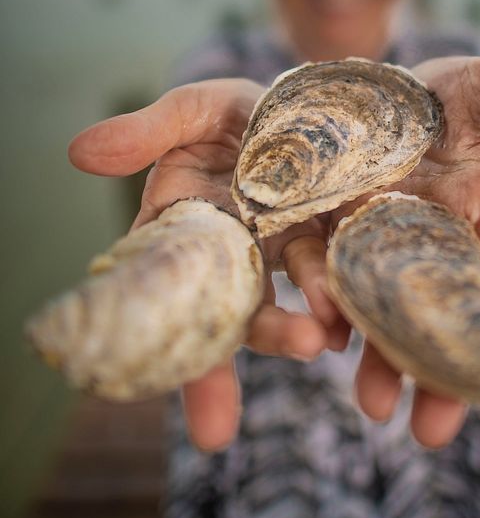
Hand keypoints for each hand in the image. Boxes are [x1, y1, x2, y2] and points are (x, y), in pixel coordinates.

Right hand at [68, 79, 347, 450]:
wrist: (305, 96)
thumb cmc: (234, 111)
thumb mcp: (192, 111)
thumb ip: (146, 132)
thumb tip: (78, 152)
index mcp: (196, 233)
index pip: (183, 297)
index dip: (192, 359)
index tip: (205, 421)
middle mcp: (245, 254)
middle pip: (248, 311)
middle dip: (266, 338)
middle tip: (289, 354)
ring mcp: (297, 246)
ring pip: (304, 292)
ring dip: (313, 319)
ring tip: (325, 339)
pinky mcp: (343, 228)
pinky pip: (349, 261)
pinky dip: (354, 288)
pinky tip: (363, 314)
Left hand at [294, 57, 479, 448]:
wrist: (367, 79)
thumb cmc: (440, 90)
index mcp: (474, 215)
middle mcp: (424, 239)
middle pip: (432, 313)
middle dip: (433, 370)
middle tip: (428, 432)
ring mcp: (369, 236)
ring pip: (376, 306)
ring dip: (377, 355)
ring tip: (373, 406)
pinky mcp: (321, 224)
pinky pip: (322, 270)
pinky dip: (322, 305)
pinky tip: (318, 340)